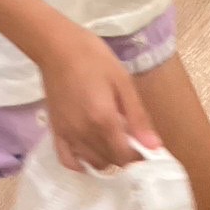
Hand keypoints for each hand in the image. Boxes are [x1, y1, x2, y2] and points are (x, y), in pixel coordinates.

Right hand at [39, 22, 160, 170]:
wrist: (56, 45)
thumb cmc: (93, 58)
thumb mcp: (122, 80)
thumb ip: (138, 116)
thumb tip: (154, 147)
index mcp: (103, 120)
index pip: (126, 156)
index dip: (139, 155)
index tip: (144, 145)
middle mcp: (84, 132)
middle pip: (111, 161)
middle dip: (124, 156)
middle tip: (129, 138)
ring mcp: (67, 133)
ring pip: (92, 162)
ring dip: (106, 159)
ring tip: (111, 141)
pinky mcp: (55, 129)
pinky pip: (67, 160)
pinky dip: (80, 164)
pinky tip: (89, 153)